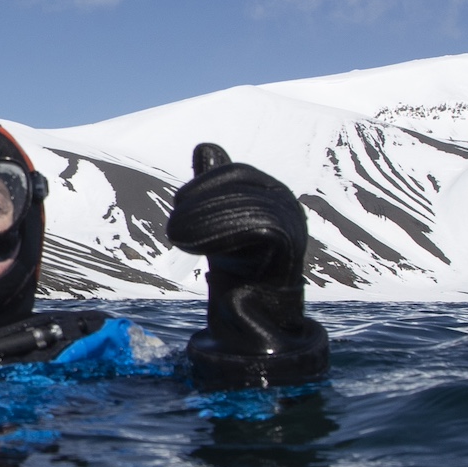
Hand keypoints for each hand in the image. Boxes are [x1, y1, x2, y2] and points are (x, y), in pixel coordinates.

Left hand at [164, 142, 308, 285]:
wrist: (256, 319)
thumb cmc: (239, 270)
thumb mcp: (220, 223)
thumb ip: (213, 189)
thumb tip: (205, 147)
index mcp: (271, 195)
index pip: (238, 174)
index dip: (206, 184)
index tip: (179, 203)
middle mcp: (287, 207)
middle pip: (244, 188)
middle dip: (203, 204)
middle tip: (174, 227)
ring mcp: (293, 228)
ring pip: (251, 207)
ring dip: (207, 221)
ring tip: (179, 238)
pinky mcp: (290, 251)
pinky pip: (261, 229)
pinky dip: (222, 234)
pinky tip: (197, 248)